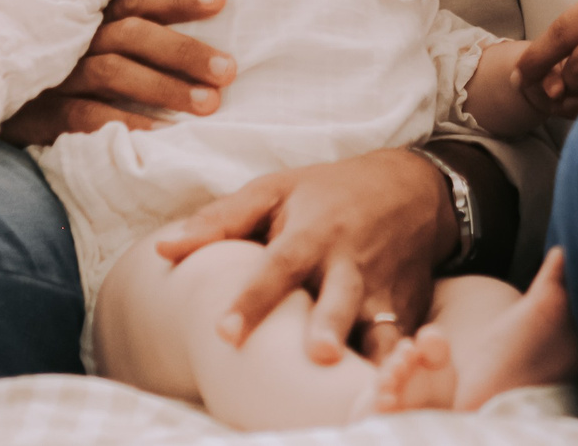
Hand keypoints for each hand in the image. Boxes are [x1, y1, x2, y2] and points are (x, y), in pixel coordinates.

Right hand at [0, 0, 235, 143]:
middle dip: (184, 51)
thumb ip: (136, 39)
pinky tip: (159, 135)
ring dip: (165, 87)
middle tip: (228, 70)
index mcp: (92, 16)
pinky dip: (124, 122)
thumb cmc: (63, 74)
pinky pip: (86, 115)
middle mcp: (76, 38)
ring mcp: (57, 74)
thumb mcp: (93, 46)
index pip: (138, 0)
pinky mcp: (42, 112)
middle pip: (133, 33)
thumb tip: (205, 50)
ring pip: (114, 71)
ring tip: (209, 103)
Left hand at [153, 149, 451, 363]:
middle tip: (318, 354)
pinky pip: (406, 341)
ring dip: (375, 351)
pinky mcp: (409, 309)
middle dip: (331, 326)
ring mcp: (384, 288)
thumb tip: (163, 249)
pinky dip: (406, 363)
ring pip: (380, 325)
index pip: (278, 267)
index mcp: (311, 232)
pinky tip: (399, 389)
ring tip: (368, 381)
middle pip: (338, 297)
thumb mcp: (274, 190)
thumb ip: (219, 221)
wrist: (413, 188)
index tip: (224, 334)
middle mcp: (349, 262)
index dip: (252, 301)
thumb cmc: (328, 192)